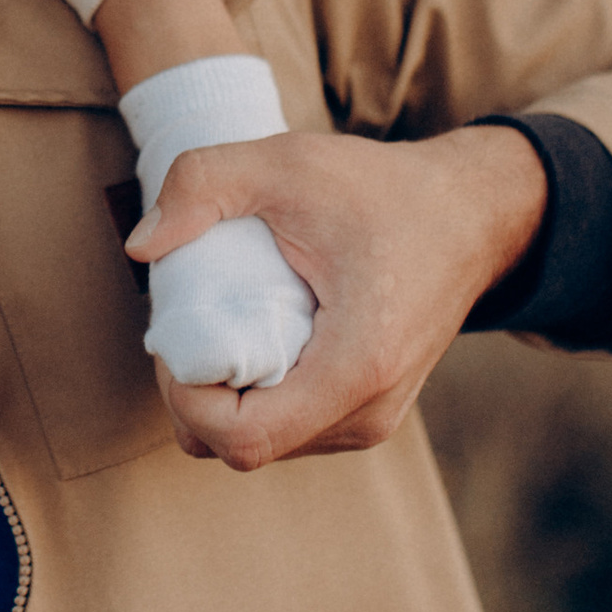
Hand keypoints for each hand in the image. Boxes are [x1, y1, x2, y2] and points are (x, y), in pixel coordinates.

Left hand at [129, 125, 547, 472]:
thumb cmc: (383, 190)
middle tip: (183, 327)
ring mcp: (372, 420)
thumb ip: (202, 182)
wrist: (471, 215)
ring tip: (214, 327)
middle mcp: (369, 411)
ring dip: (217, 400)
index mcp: (357, 365)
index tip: (172, 339)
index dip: (186, 401)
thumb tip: (141, 247)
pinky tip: (246, 341)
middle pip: (243, 450)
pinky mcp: (367, 413)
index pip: (245, 438)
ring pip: (262, 446)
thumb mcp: (287, 161)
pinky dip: (249, 398)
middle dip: (190, 399)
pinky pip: (287, 430)